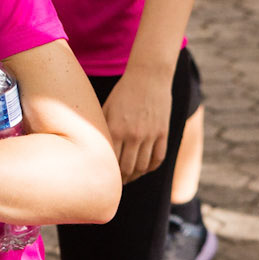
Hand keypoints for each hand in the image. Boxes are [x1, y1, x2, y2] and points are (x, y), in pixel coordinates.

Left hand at [103, 65, 170, 183]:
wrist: (148, 76)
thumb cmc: (123, 93)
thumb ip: (102, 131)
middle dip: (121, 179)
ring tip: (130, 177)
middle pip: (127, 169)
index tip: (104, 179)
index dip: (108, 174)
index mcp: (115, 129)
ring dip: (136, 175)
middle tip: (116, 183)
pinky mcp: (163, 132)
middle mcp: (133, 135)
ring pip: (143, 166)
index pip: (111, 162)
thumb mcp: (106, 109)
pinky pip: (158, 158)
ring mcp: (150, 134)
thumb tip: (96, 152)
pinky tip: (144, 168)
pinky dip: (151, 167)